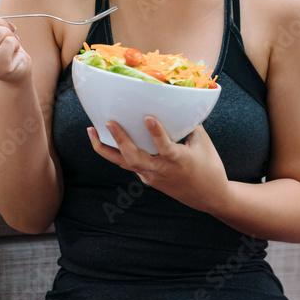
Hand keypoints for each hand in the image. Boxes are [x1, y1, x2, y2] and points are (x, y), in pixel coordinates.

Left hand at [86, 117, 230, 214]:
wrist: (208, 197)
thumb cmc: (209, 167)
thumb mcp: (203, 144)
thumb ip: (189, 124)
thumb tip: (179, 102)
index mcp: (178, 160)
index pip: (165, 147)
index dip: (156, 134)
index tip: (148, 118)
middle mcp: (161, 170)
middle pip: (134, 158)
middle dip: (120, 140)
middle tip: (109, 122)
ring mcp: (151, 176)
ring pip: (124, 163)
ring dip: (105, 148)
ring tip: (91, 131)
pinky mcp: (147, 179)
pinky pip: (128, 165)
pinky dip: (115, 153)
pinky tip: (104, 139)